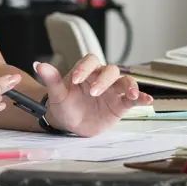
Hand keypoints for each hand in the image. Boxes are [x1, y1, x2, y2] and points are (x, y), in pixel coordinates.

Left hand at [34, 55, 152, 137]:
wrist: (70, 124)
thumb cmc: (64, 105)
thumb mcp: (57, 94)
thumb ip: (52, 80)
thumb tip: (39, 65)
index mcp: (86, 71)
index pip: (89, 62)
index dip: (84, 68)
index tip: (76, 80)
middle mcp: (101, 78)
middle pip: (110, 70)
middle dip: (103, 80)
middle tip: (93, 93)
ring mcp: (113, 91)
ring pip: (125, 82)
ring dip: (129, 86)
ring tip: (130, 94)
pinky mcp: (121, 104)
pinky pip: (133, 99)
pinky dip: (141, 98)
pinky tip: (147, 100)